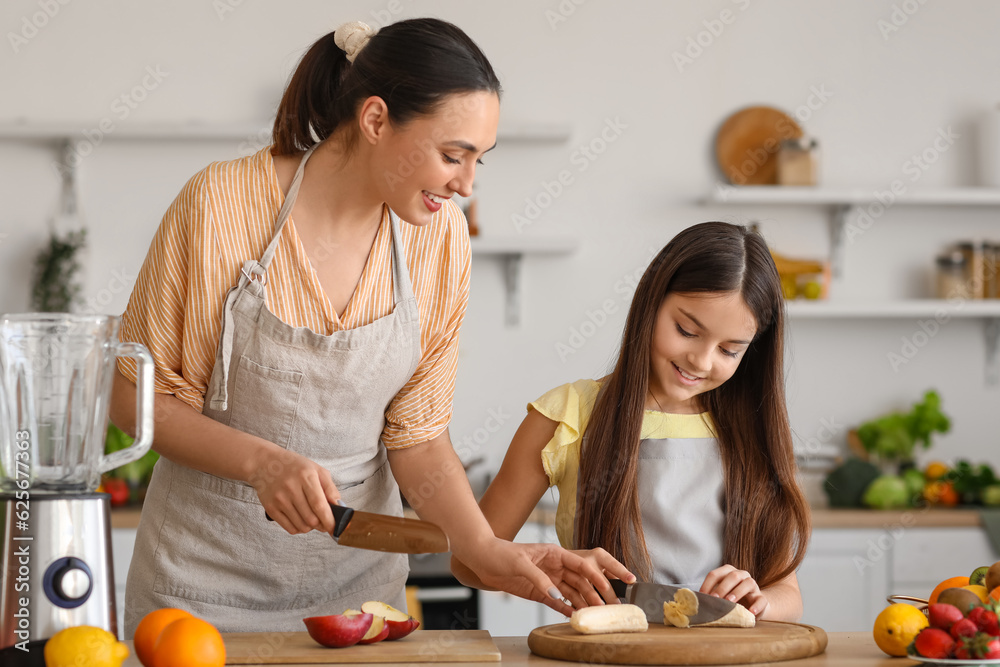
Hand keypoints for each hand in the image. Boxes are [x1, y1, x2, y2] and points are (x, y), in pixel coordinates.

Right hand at [249, 445, 339, 534]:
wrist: (265, 463)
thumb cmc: (294, 466)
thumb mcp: (316, 469)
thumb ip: (330, 488)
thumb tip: (339, 507)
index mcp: (306, 476)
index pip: (319, 505)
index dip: (329, 520)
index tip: (335, 528)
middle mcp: (291, 488)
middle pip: (311, 519)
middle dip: (322, 525)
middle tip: (324, 521)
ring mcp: (280, 499)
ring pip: (301, 526)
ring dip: (310, 527)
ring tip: (311, 518)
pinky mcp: (271, 508)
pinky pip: (289, 528)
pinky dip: (299, 528)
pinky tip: (300, 520)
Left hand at [466, 540, 634, 614]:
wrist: (483, 560)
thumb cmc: (501, 553)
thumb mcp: (520, 563)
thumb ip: (538, 578)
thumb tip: (555, 594)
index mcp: (555, 553)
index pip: (582, 565)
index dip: (597, 575)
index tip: (610, 586)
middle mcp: (555, 567)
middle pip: (581, 581)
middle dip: (595, 593)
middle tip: (608, 606)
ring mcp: (548, 580)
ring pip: (572, 593)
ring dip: (584, 603)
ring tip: (596, 615)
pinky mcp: (539, 592)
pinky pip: (557, 602)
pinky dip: (567, 609)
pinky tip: (577, 616)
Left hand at [700, 564, 769, 616]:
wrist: (753, 606)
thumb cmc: (732, 599)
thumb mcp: (720, 595)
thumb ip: (710, 595)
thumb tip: (694, 601)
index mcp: (728, 573)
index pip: (716, 574)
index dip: (708, 584)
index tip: (702, 596)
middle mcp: (742, 576)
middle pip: (733, 576)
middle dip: (722, 587)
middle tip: (715, 598)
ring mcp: (753, 586)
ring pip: (749, 583)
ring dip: (738, 592)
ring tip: (730, 602)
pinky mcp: (762, 598)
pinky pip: (761, 599)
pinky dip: (757, 605)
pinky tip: (750, 612)